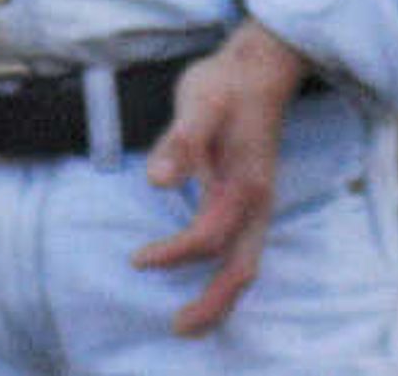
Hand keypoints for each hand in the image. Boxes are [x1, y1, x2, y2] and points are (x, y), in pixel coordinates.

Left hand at [129, 21, 313, 337]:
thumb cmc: (225, 85)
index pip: (208, 236)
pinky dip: (226, 274)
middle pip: (243, 269)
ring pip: (248, 263)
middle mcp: (257, 202)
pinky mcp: (250, 199)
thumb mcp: (198, 102)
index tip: (138, 261)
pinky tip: (204, 279)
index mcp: (245, 184)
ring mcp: (258, 204)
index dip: (175, 254)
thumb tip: (156, 179)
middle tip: (178, 329)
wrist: (259, 69)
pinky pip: (243, 249)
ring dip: (222, 295)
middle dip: (214, 304)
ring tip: (190, 320)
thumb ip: (180, 140)